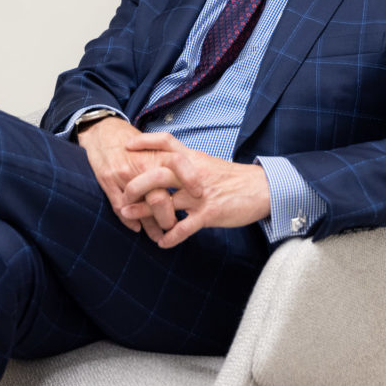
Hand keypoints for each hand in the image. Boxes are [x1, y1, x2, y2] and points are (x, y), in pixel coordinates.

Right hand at [76, 117, 181, 240]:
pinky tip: (138, 228)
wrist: (102, 131)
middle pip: (159, 198)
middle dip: (168, 218)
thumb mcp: (153, 145)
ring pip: (140, 209)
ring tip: (159, 236)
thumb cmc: (132, 140)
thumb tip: (192, 183)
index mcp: (155, 153)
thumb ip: (170, 162)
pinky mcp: (107, 182)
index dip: (191, 179)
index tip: (199, 194)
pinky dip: (130, 222)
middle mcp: (140, 165)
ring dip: (151, 227)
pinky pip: (120, 208)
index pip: (179, 164)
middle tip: (174, 225)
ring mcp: (123, 175)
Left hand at [120, 132, 270, 248]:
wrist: (263, 189)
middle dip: (136, 185)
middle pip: (158, 174)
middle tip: (123, 194)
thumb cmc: (234, 178)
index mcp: (193, 158)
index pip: (167, 143)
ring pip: (166, 202)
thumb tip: (169, 164)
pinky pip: (184, 227)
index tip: (126, 146)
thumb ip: (188, 164)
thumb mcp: (208, 164)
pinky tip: (162, 243)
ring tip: (128, 217)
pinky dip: (171, 236)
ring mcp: (201, 194)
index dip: (146, 142)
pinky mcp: (209, 213)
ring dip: (144, 212)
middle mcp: (194, 174)